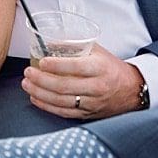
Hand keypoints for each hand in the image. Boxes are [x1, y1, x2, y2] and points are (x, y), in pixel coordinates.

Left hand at [18, 43, 146, 121]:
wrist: (130, 90)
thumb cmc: (111, 68)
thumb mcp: (99, 52)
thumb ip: (76, 46)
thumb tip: (51, 43)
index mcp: (100, 68)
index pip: (76, 67)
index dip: (57, 65)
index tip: (42, 61)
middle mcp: (96, 87)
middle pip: (64, 86)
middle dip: (42, 80)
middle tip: (28, 72)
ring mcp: (91, 103)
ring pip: (60, 101)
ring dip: (40, 93)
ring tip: (27, 84)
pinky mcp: (86, 115)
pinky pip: (62, 112)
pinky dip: (46, 105)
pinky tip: (35, 98)